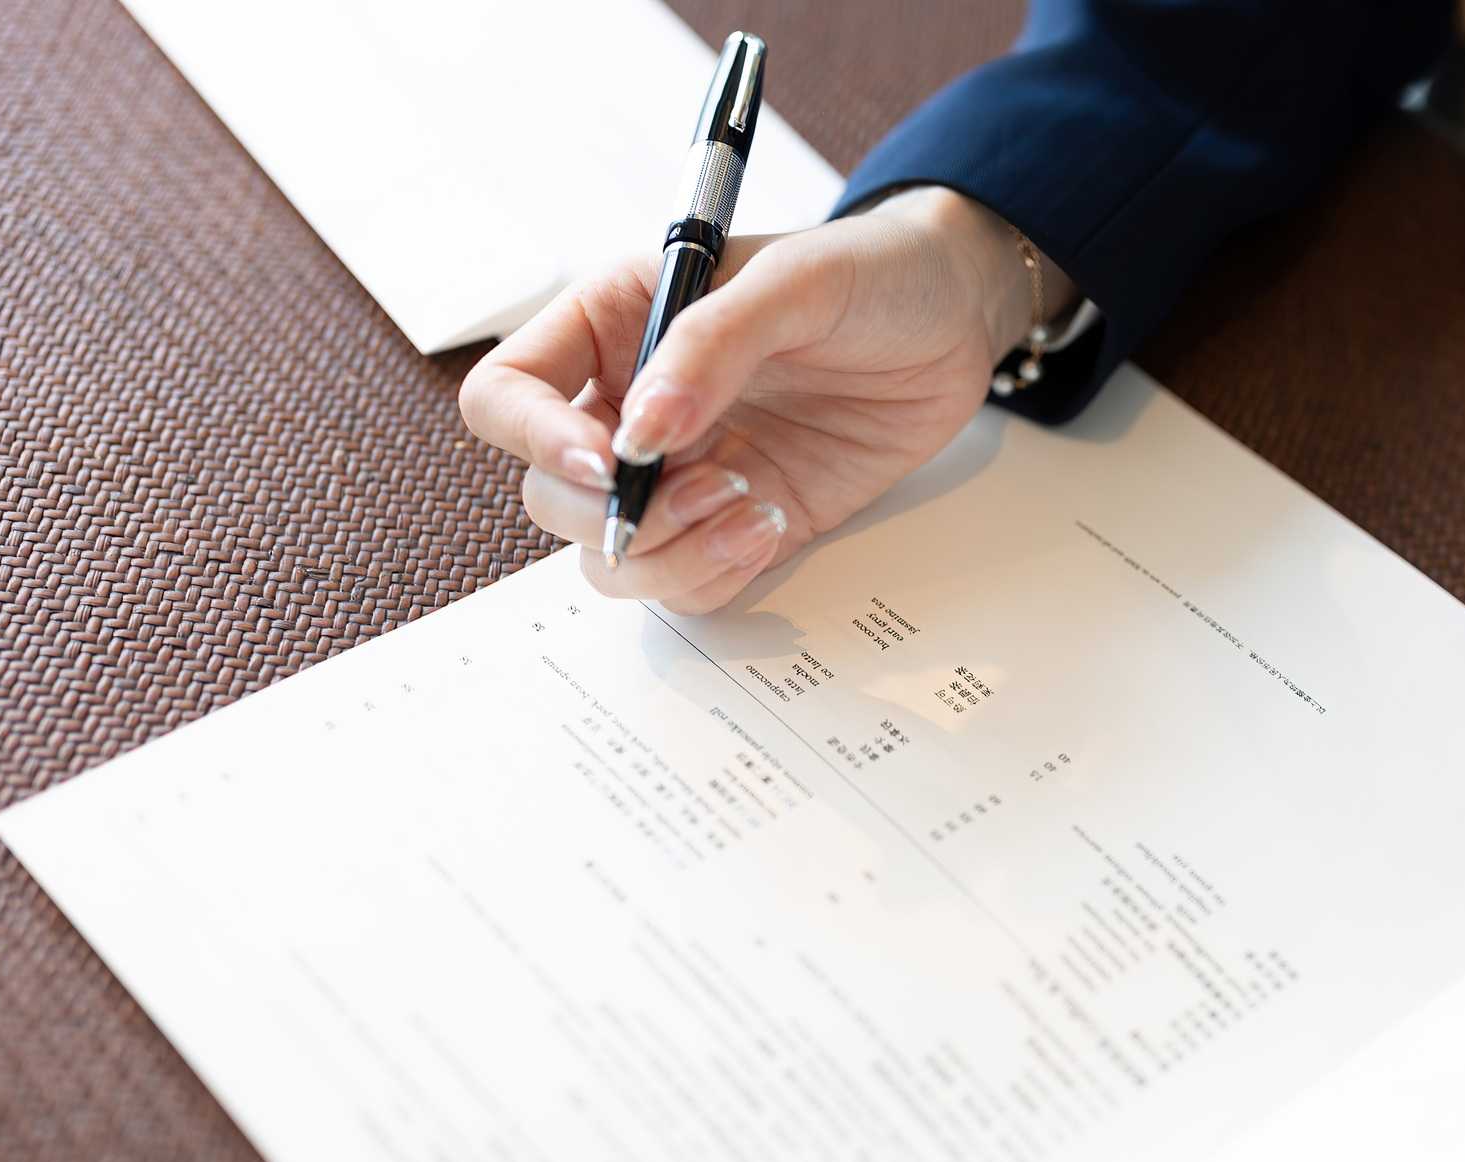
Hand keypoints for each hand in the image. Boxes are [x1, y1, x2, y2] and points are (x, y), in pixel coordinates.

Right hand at [459, 188, 1072, 612]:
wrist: (956, 320)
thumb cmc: (870, 274)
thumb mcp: (793, 284)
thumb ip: (710, 347)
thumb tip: (642, 434)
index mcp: (612, 329)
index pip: (508, 396)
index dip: (536, 439)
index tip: (611, 461)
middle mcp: (630, 408)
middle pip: (551, 497)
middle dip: (616, 513)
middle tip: (713, 484)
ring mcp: (683, 474)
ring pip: (612, 558)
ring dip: (670, 553)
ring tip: (755, 505)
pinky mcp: (736, 521)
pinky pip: (685, 584)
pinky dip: (715, 573)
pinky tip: (773, 523)